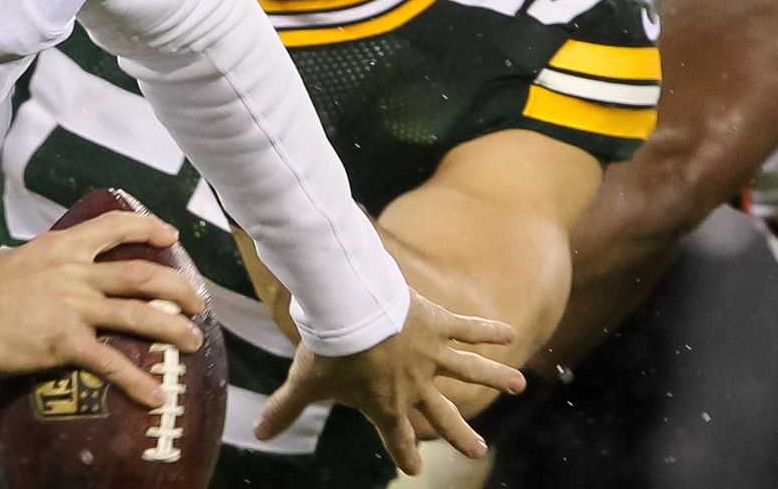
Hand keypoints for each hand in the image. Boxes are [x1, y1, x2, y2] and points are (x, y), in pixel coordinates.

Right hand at [0, 210, 207, 408]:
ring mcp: (71, 305)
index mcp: (60, 247)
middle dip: (175, 286)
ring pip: (136, 313)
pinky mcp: (64, 341)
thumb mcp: (10, 259)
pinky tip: (156, 396)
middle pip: (140, 273)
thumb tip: (41, 258)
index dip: (147, 227)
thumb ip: (37, 259)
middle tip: (197, 300)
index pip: (113, 227)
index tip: (170, 233)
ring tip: (194, 341)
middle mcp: (72, 271)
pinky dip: (137, 381)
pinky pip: (109, 362)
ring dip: (171, 328)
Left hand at [254, 289, 522, 474]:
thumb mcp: (306, 382)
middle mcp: (415, 384)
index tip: (413, 467)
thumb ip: (286, 409)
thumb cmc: (329, 349)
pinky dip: (488, 329)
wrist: (351, 310)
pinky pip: (467, 328)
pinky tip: (509, 331)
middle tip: (480, 452)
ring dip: (495, 377)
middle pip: (442, 414)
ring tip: (520, 384)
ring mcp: (431, 354)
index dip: (403, 453)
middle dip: (460, 434)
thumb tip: (257, 433)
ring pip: (469, 370)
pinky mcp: (437, 324)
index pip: (396, 436)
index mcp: (386, 403)